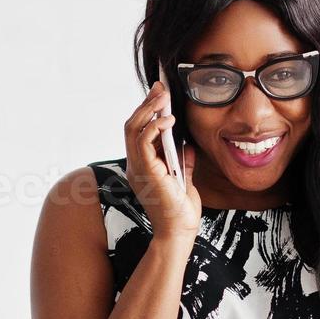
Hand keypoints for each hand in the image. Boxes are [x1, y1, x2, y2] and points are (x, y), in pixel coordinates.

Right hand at [124, 81, 200, 243]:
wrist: (180, 231)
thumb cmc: (180, 211)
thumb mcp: (183, 179)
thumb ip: (182, 162)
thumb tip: (188, 144)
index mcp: (141, 166)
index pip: (137, 132)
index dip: (146, 110)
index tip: (159, 93)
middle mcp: (134, 165)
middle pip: (131, 125)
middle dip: (146, 103)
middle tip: (161, 87)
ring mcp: (137, 168)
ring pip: (133, 128)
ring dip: (148, 108)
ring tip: (164, 95)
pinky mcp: (145, 171)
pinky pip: (143, 141)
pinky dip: (154, 126)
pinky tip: (169, 118)